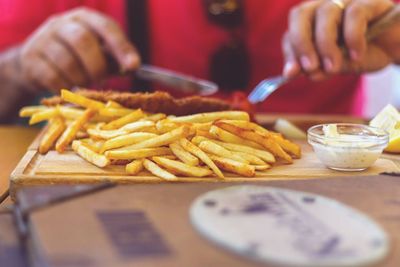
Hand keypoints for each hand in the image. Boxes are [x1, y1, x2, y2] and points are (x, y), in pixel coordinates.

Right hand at [18, 7, 139, 92]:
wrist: (37, 64)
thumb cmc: (78, 60)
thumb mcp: (100, 55)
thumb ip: (117, 60)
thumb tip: (134, 67)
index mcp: (85, 18)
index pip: (106, 27)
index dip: (121, 47)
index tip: (133, 66)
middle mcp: (62, 22)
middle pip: (83, 40)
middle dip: (97, 66)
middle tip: (100, 81)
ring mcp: (43, 38)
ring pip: (67, 61)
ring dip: (80, 79)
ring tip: (83, 83)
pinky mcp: (31, 58)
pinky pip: (52, 76)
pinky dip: (65, 86)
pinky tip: (67, 86)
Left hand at [283, 0, 399, 80]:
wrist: (394, 49)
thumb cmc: (361, 54)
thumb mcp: (336, 66)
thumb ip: (318, 68)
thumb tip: (300, 73)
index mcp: (310, 23)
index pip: (290, 34)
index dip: (290, 52)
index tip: (291, 73)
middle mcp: (324, 7)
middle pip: (301, 15)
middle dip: (301, 44)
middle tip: (310, 67)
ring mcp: (345, 1)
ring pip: (326, 13)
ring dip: (326, 44)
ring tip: (333, 67)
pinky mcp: (369, 1)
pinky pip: (355, 14)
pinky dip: (352, 37)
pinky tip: (356, 55)